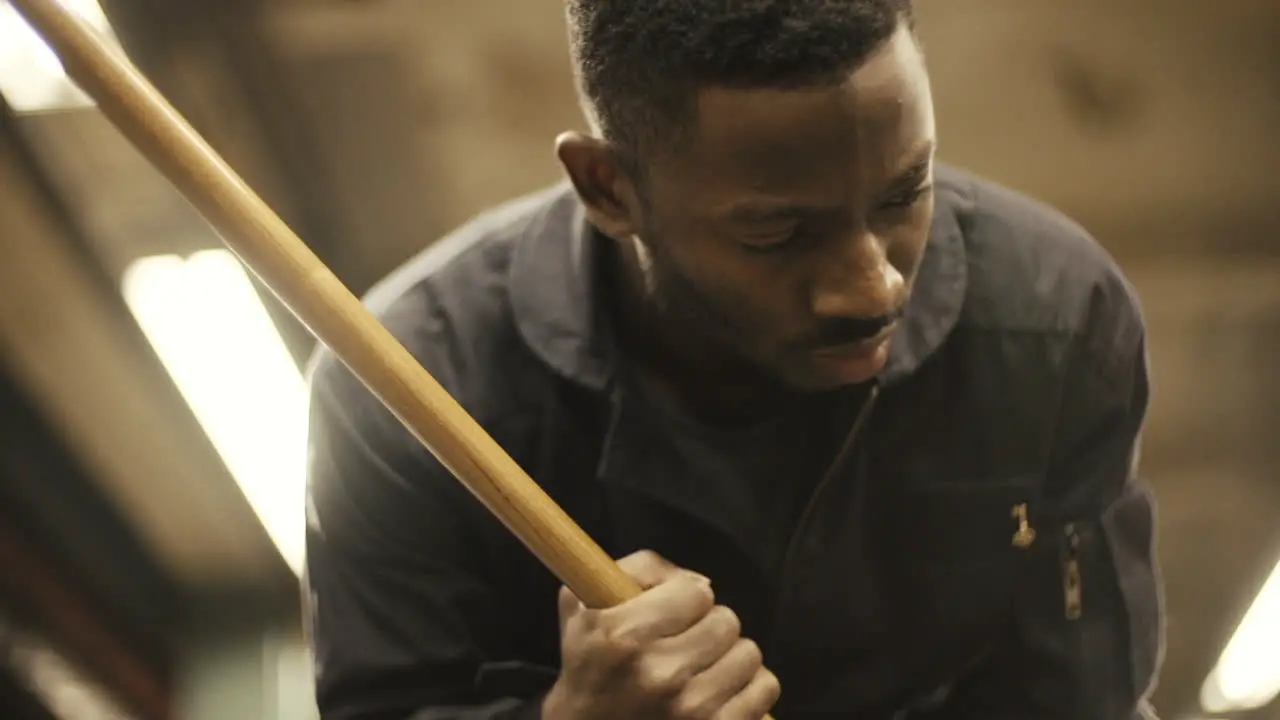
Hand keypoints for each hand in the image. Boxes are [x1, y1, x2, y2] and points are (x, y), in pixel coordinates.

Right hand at [542, 550, 779, 719]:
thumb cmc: (588, 667)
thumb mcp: (585, 604)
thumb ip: (640, 570)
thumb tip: (700, 583)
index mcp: (623, 635)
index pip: (696, 592)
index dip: (685, 599)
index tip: (672, 613)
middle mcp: (659, 672)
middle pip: (726, 621)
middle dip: (708, 627)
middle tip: (686, 643)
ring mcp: (691, 708)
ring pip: (748, 653)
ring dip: (728, 657)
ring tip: (701, 668)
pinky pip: (764, 687)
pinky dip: (747, 687)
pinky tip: (719, 691)